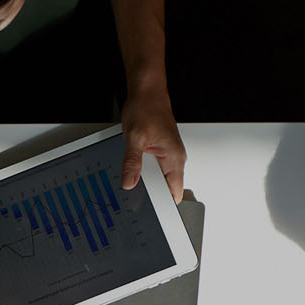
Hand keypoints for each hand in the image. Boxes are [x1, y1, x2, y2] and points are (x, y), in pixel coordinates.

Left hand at [120, 85, 185, 201]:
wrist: (147, 91)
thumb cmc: (146, 107)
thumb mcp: (134, 137)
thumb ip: (132, 162)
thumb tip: (129, 182)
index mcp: (174, 158)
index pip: (175, 193)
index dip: (164, 206)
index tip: (152, 214)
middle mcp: (174, 158)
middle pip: (166, 188)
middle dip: (151, 196)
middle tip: (134, 201)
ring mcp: (168, 154)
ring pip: (158, 178)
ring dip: (145, 182)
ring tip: (131, 183)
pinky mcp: (160, 150)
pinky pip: (153, 169)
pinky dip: (142, 172)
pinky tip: (132, 170)